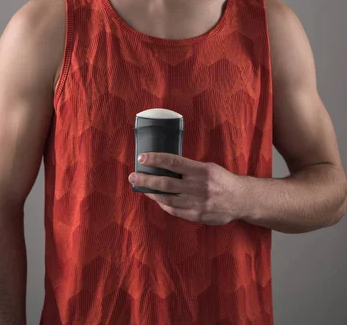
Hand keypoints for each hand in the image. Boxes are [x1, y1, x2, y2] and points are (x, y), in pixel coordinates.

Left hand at [128, 152, 242, 224]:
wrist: (240, 200)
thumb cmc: (222, 180)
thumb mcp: (208, 167)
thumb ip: (189, 168)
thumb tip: (166, 165)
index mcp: (200, 170)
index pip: (173, 162)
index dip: (155, 159)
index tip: (142, 157)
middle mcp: (196, 186)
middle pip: (165, 182)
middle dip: (146, 179)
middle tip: (133, 176)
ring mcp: (196, 203)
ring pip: (167, 198)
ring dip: (151, 192)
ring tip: (140, 187)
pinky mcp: (196, 216)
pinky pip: (174, 210)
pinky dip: (163, 204)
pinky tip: (156, 199)